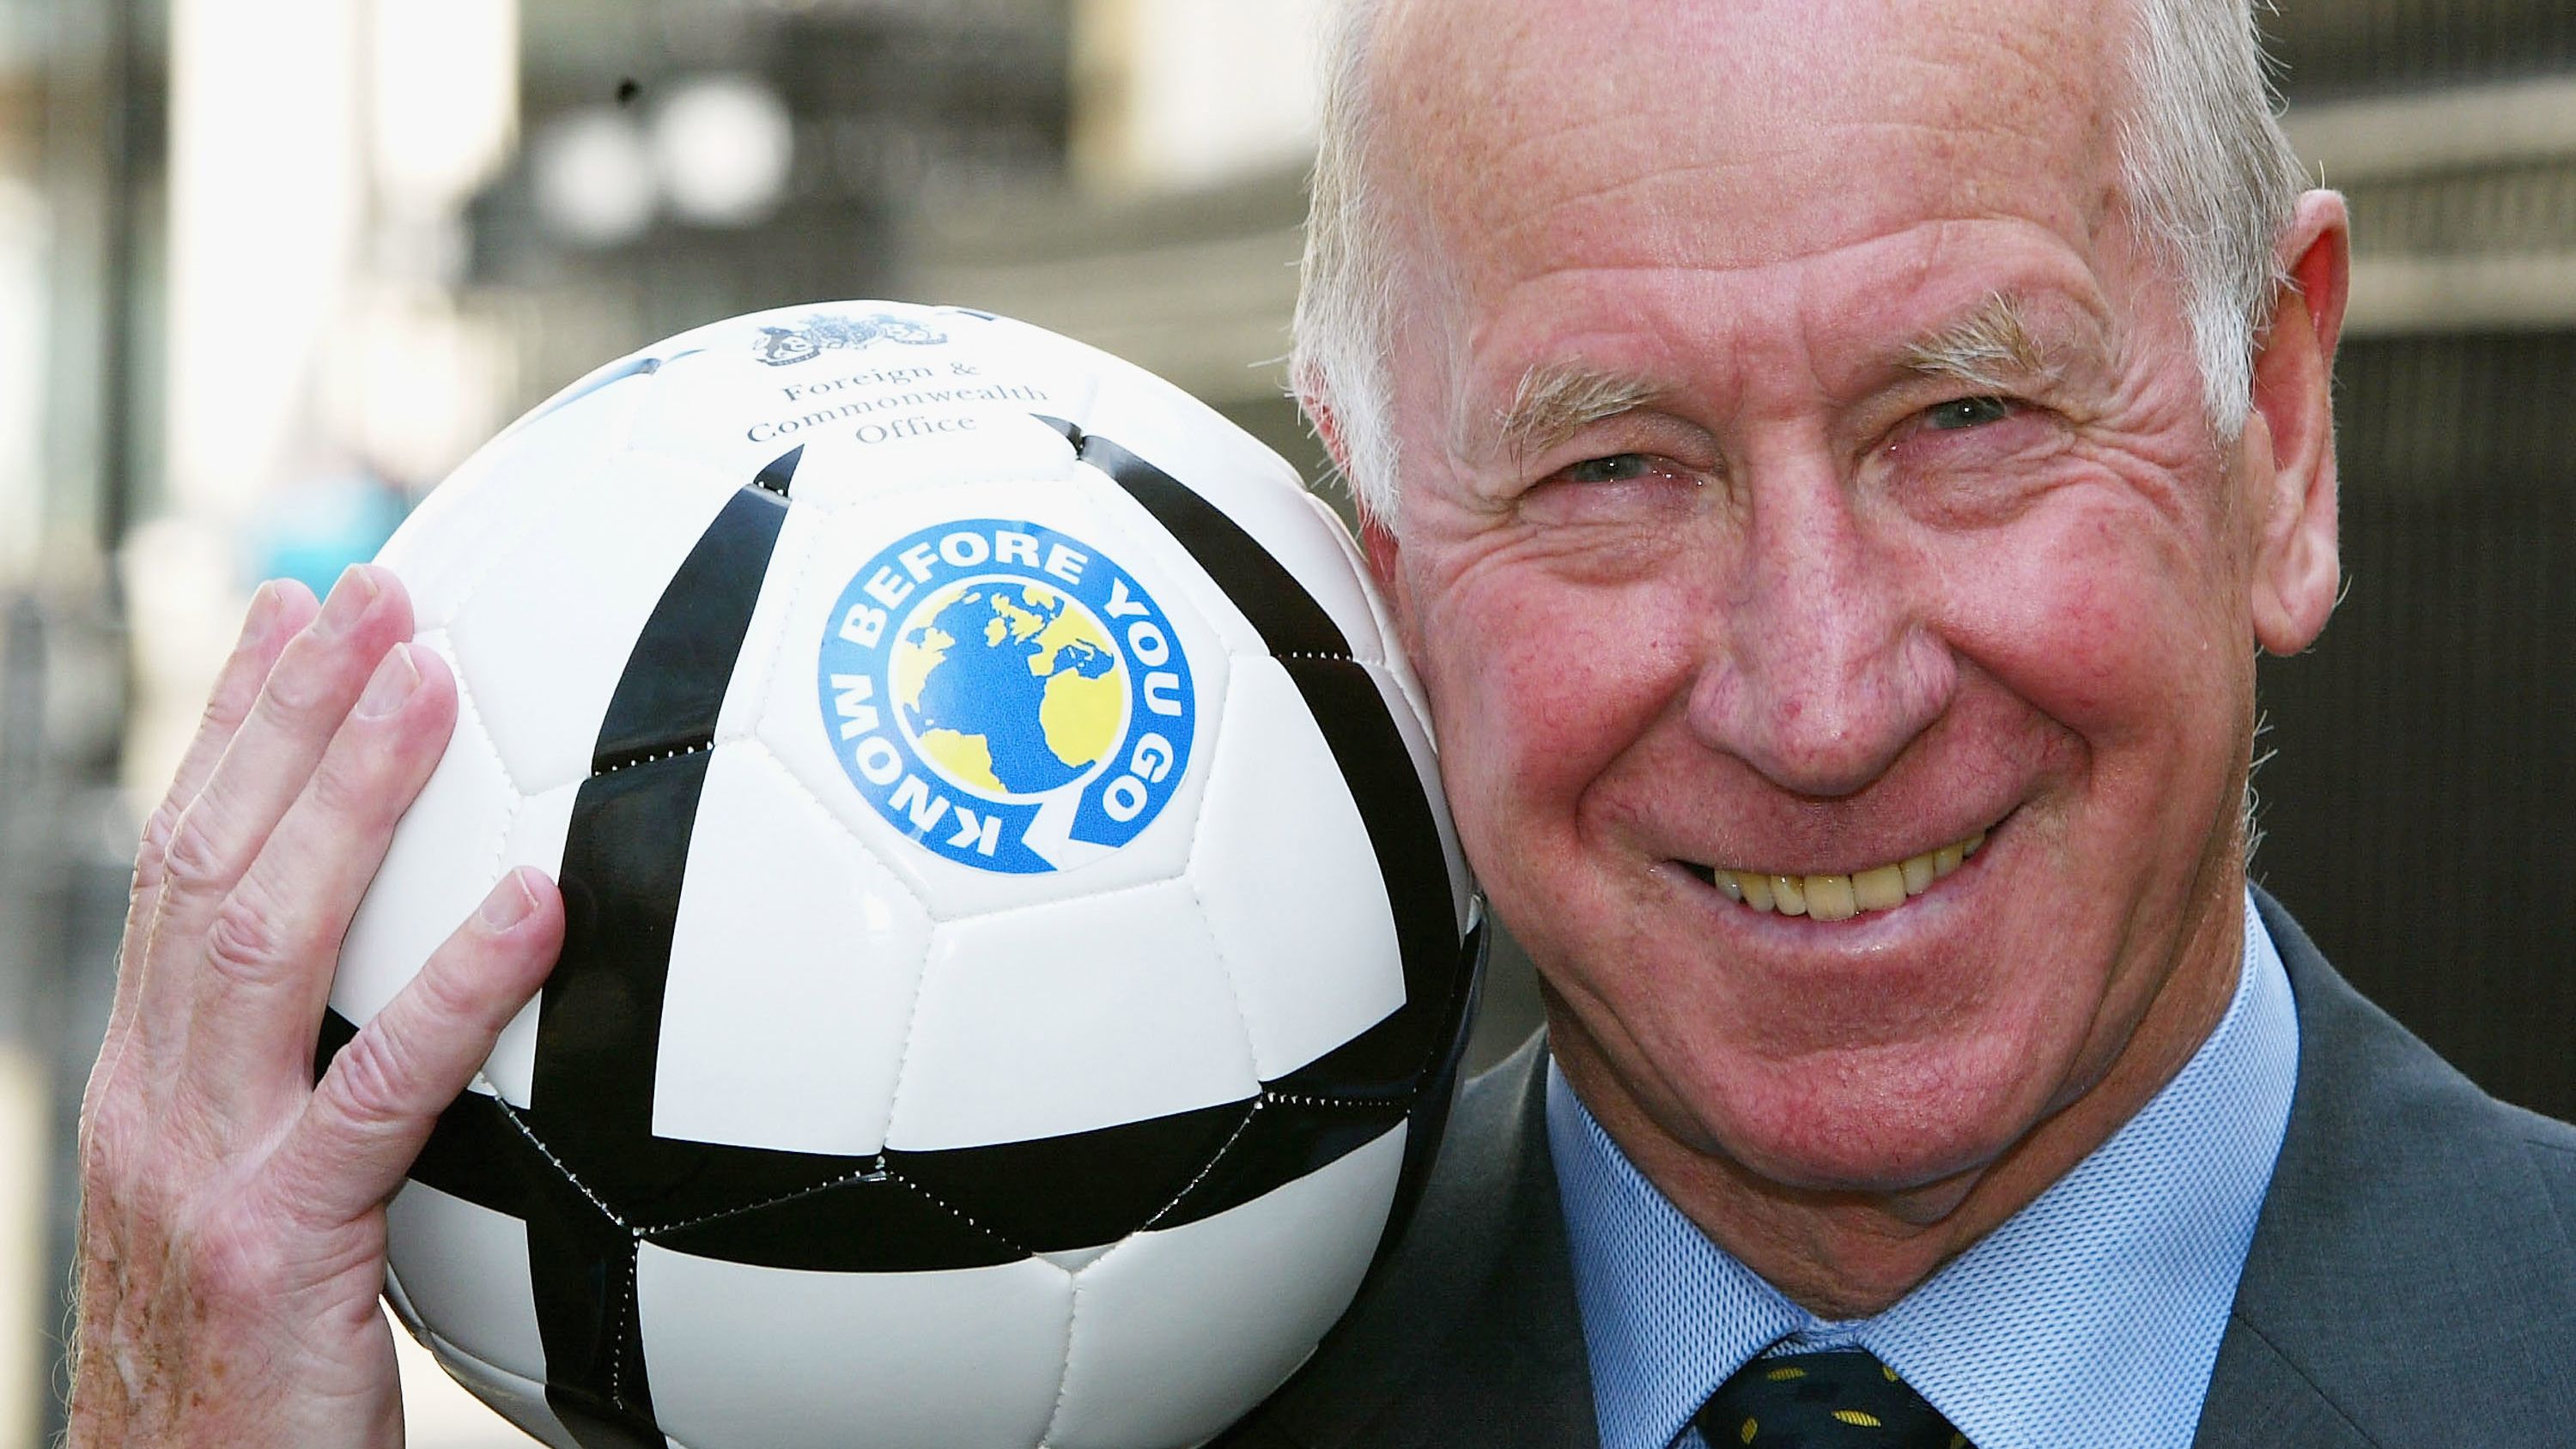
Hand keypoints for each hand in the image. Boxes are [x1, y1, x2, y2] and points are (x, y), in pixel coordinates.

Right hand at [68, 566, 562, 1446]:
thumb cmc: (253, 1380)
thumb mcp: (276, 1211)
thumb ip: (335, 1100)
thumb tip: (442, 1008)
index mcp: (155, 1079)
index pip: (179, 861)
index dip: (230, 730)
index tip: (290, 615)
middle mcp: (154, 1098)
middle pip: (208, 857)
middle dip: (287, 711)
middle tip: (373, 589)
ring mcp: (197, 1166)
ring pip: (263, 932)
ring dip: (350, 789)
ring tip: (432, 673)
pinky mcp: (268, 1245)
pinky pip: (379, 1091)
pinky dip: (458, 985)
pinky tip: (535, 903)